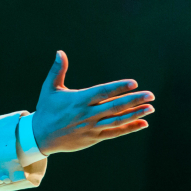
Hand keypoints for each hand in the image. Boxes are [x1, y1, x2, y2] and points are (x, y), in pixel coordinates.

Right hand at [32, 51, 153, 154]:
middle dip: (134, 100)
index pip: (102, 92)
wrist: (40, 136)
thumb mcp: (49, 89)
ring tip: (150, 108)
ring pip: (117, 120)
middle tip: (150, 95)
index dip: (118, 87)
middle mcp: (87, 114)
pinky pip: (114, 132)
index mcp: (78, 100)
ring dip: (135, 114)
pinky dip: (129, 128)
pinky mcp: (93, 137)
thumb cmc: (46, 110)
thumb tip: (60, 52)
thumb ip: (58, 70)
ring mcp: (91, 127)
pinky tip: (142, 123)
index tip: (133, 83)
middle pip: (114, 106)